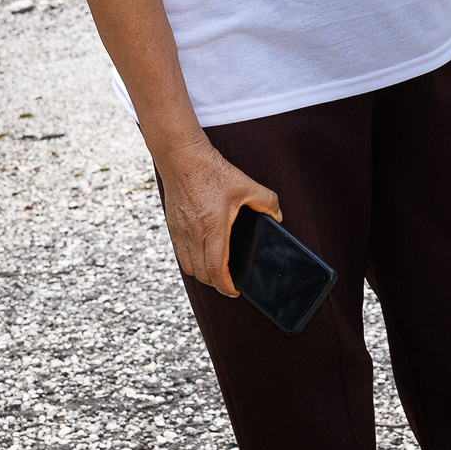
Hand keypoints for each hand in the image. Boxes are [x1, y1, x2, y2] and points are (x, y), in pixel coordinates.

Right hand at [157, 138, 280, 297]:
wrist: (182, 158)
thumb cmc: (213, 171)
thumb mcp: (246, 184)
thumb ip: (267, 201)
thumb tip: (278, 217)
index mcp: (213, 227)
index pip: (215, 269)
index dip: (225, 286)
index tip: (234, 291)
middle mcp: (193, 234)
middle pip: (201, 274)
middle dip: (216, 283)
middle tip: (229, 282)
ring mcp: (180, 232)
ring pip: (188, 267)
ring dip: (202, 274)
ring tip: (216, 271)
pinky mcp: (172, 227)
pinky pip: (180, 255)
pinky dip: (191, 262)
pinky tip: (203, 255)